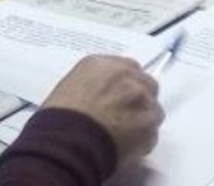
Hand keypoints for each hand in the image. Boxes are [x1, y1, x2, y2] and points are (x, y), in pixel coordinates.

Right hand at [42, 55, 162, 166]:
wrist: (66, 141)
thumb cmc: (59, 119)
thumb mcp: (71, 87)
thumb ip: (94, 84)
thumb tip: (103, 96)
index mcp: (103, 64)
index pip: (128, 67)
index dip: (127, 84)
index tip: (123, 96)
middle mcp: (125, 76)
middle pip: (147, 83)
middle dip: (140, 99)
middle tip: (127, 116)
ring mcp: (140, 98)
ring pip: (153, 109)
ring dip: (143, 120)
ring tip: (126, 135)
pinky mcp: (148, 124)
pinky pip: (153, 133)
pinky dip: (144, 141)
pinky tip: (128, 148)